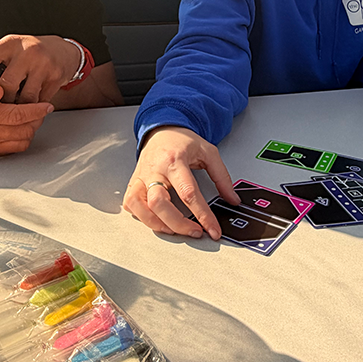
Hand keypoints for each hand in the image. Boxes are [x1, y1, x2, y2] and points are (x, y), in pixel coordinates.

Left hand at [0, 35, 81, 103]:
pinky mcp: (56, 76)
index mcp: (10, 43)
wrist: (64, 51)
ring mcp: (43, 63)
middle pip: (7, 83)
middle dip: (2, 98)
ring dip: (20, 105)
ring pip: (25, 97)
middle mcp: (27, 50)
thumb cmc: (31, 52)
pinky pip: (40, 100)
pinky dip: (34, 106)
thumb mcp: (9, 51)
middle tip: (1, 102)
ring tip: (18, 102)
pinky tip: (33, 101)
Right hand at [0, 77, 52, 157]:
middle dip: (36, 119)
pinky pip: (15, 148)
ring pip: (23, 140)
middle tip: (40, 110)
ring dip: (31, 129)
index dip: (35, 110)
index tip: (47, 105)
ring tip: (30, 117)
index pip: (16, 115)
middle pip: (24, 130)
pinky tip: (20, 127)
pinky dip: (22, 138)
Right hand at [123, 126, 239, 238]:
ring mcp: (141, 177)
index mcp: (174, 160)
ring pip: (140, 207)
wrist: (162, 129)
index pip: (189, 193)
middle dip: (179, 224)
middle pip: (160, 204)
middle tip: (195, 232)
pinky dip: (141, 217)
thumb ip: (222, 177)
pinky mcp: (134, 183)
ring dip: (158, 224)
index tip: (212, 229)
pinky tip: (156, 220)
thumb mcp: (208, 152)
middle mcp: (155, 170)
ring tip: (175, 230)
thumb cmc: (182, 141)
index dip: (203, 215)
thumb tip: (232, 199)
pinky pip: (130, 205)